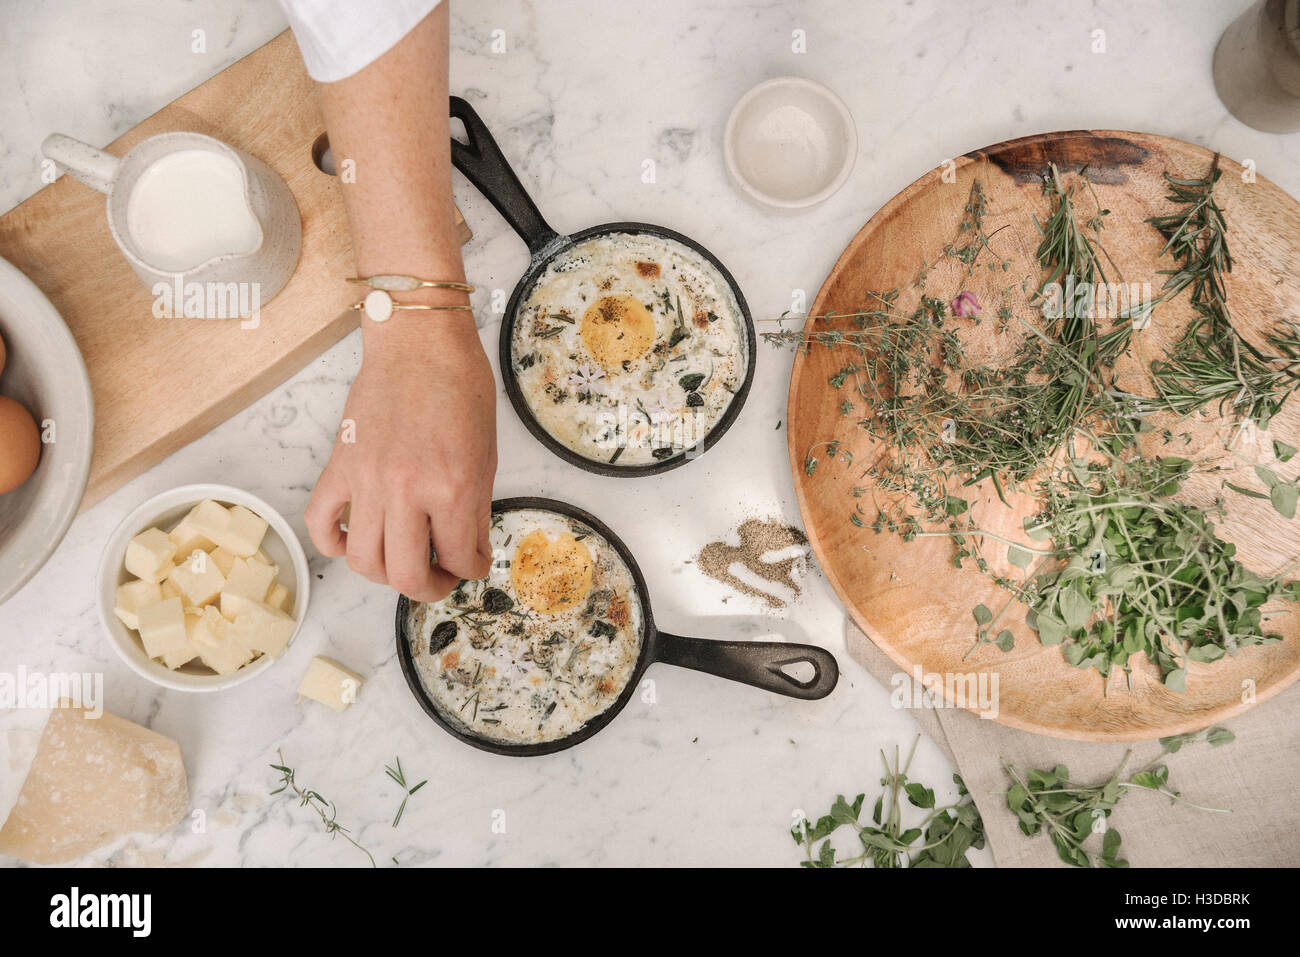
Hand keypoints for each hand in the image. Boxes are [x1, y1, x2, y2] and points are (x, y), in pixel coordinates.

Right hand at [305, 318, 496, 600]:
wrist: (419, 342)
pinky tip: (354, 541)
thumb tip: (470, 552)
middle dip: (429, 588)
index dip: (472, 570)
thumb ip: (476, 508)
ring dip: (385, 575)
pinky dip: (333, 544)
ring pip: (363, 561)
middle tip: (440, 578)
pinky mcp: (339, 465)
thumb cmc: (460, 387)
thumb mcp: (486, 453)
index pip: (460, 559)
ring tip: (403, 563)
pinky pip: (321, 523)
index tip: (473, 564)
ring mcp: (367, 480)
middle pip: (406, 576)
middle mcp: (406, 490)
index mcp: (452, 487)